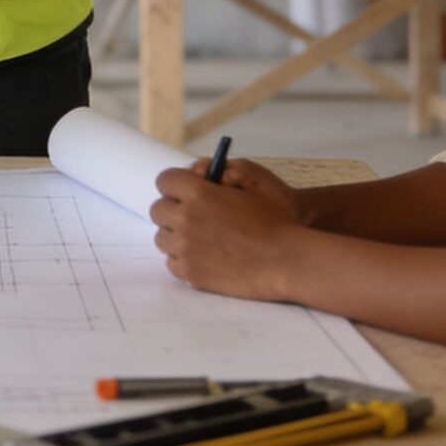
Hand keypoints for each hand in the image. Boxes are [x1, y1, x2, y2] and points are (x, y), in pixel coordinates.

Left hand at [148, 161, 307, 300]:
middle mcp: (185, 220)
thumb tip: (194, 172)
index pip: (164, 180)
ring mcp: (185, 249)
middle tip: (194, 213)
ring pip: (162, 237)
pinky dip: (183, 257)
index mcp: (198, 194)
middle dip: (173, 208)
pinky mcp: (191, 273)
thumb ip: (217, 172)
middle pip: (158, 209)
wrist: (287, 260)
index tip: (185, 189)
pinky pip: (172, 262)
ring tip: (200, 236)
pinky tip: (203, 254)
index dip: (176, 183)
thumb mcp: (251, 181)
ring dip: (176, 234)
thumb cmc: (274, 219)